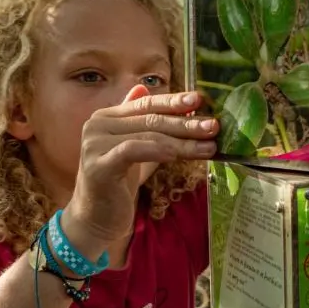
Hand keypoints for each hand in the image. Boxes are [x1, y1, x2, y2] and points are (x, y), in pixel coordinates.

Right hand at [63, 86, 217, 256]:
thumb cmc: (118, 184)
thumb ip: (143, 124)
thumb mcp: (136, 150)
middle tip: (214, 127)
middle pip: (151, 119)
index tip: (201, 100)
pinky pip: (133, 151)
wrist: (95, 220)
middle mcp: (97, 125)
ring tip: (209, 147)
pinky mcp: (98, 165)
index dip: (174, 101)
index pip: (146, 104)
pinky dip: (158, 151)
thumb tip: (146, 88)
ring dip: (183, 142)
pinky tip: (177, 155)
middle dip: (186, 124)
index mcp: (107, 117)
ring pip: (149, 136)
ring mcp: (95, 144)